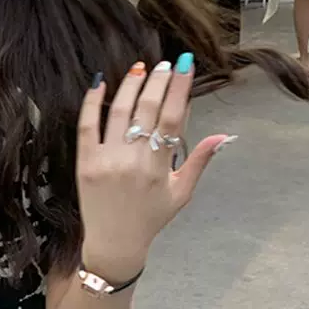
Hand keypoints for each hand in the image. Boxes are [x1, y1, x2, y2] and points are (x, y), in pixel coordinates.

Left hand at [76, 57, 233, 280]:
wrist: (114, 243)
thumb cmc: (150, 219)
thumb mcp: (181, 194)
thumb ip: (199, 162)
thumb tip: (222, 136)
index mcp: (159, 167)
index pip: (172, 117)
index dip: (179, 87)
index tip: (184, 64)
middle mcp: (133, 161)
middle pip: (147, 108)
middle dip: (157, 80)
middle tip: (164, 64)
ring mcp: (107, 161)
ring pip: (119, 112)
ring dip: (130, 85)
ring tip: (140, 69)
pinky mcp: (86, 164)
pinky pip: (86, 126)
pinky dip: (92, 103)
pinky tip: (100, 84)